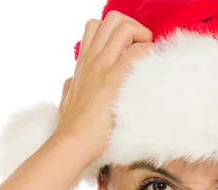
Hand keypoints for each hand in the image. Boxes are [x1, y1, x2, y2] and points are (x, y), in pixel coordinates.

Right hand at [55, 11, 152, 160]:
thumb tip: (73, 81)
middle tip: (141, 49)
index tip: (127, 48)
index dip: (116, 31)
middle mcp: (92, 59)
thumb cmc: (72, 124)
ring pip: (123, 27)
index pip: (96, 26)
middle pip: (112, 19)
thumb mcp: (67, 96)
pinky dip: (147, 54)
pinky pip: (135, 52)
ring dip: (142, 37)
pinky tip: (150, 69)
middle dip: (133, 28)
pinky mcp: (113, 81)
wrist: (73, 141)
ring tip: (146, 58)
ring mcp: (101, 67)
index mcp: (83, 62)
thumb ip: (72, 84)